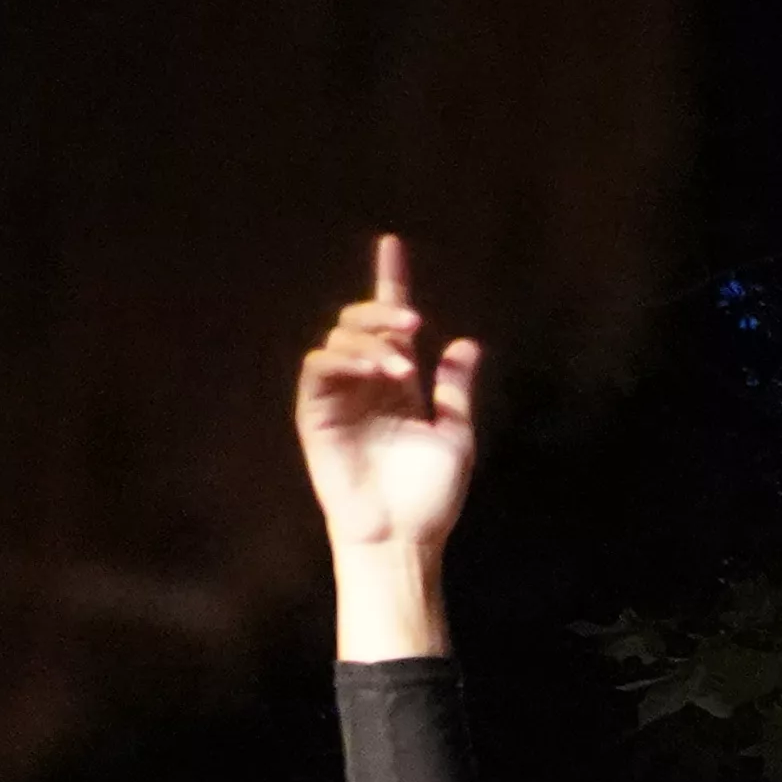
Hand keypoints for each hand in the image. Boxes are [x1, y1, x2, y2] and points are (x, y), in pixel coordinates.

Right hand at [294, 235, 481, 612]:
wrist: (405, 537)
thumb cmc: (431, 496)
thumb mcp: (456, 436)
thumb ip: (456, 389)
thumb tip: (466, 343)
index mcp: (400, 386)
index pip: (392, 325)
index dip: (390, 283)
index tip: (392, 245)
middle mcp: (366, 384)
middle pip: (362, 324)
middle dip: (383, 312)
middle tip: (413, 322)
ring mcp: (338, 396)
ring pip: (338, 338)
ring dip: (371, 340)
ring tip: (402, 365)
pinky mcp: (314, 412)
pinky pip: (319, 366)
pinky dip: (347, 359)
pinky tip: (380, 372)